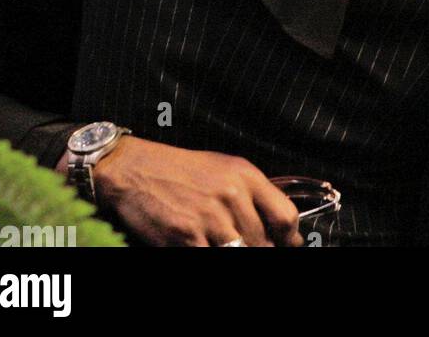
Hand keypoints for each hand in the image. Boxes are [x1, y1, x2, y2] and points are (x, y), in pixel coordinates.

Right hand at [70, 136, 301, 247]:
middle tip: (254, 249)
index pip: (285, 215)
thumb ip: (251, 194)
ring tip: (228, 247)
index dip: (290, 239)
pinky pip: (211, 259)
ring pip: (240, 253)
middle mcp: (231, 195)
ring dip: (238, 254)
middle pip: (263, 242)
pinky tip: (205, 249)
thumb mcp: (224, 169)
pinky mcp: (187, 237)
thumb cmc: (181, 171)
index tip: (288, 245)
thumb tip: (276, 225)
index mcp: (245, 176)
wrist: (137, 170)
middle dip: (262, 250)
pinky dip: (211, 256)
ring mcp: (210, 218)